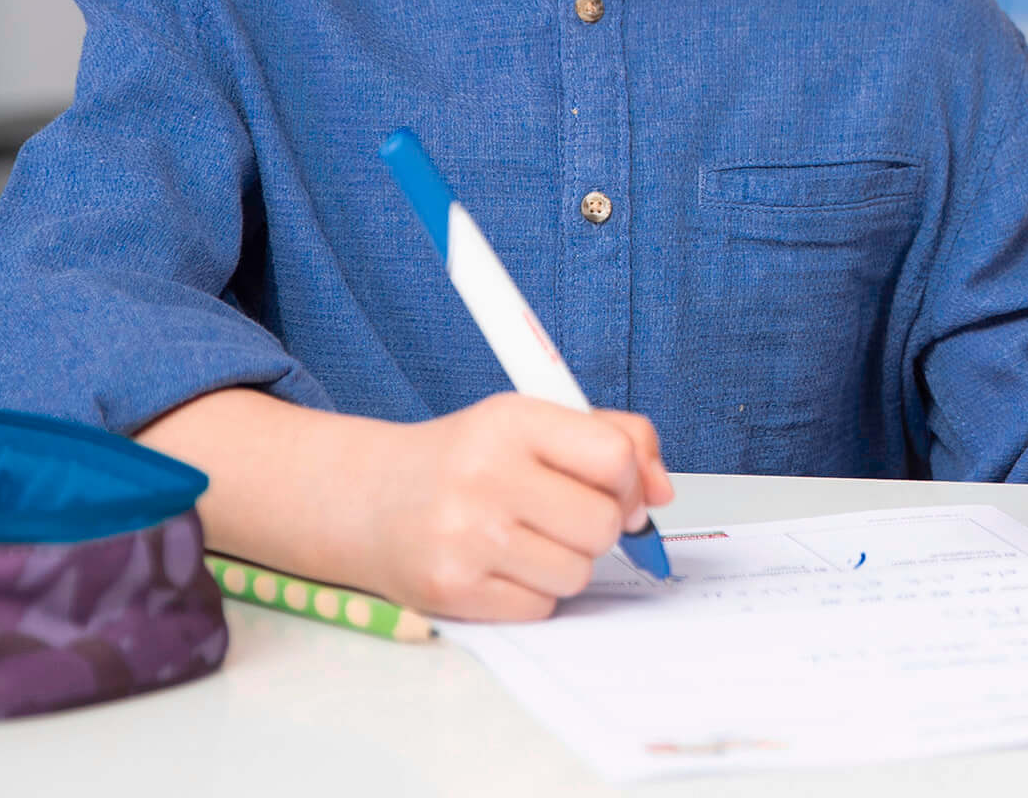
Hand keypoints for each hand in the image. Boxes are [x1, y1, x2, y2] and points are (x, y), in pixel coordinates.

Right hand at [365, 393, 675, 619]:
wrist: (365, 499)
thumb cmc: (464, 461)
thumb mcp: (532, 423)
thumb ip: (613, 439)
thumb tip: (662, 492)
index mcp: (511, 420)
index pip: (614, 456)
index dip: (630, 480)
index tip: (615, 488)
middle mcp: (485, 475)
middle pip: (604, 524)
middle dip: (599, 526)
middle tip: (563, 515)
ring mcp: (465, 536)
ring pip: (578, 572)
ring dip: (566, 562)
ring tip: (525, 539)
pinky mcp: (451, 590)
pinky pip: (541, 607)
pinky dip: (533, 593)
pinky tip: (501, 566)